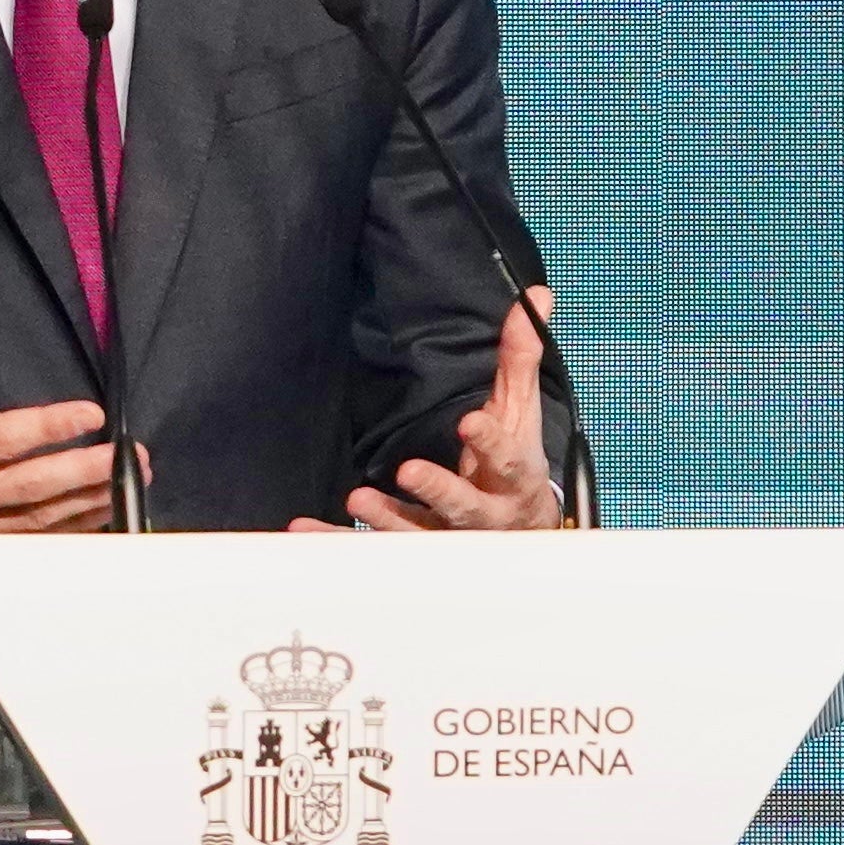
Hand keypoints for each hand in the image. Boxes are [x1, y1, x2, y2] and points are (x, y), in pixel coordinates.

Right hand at [0, 273, 113, 597]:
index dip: (48, 428)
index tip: (91, 415)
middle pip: (29, 488)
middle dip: (85, 472)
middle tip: (131, 458)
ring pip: (29, 525)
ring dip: (80, 507)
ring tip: (123, 489)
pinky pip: (12, 552)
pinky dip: (54, 542)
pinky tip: (86, 528)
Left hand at [332, 290, 567, 531]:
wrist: (519, 530)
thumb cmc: (513, 464)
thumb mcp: (520, 412)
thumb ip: (520, 357)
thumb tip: (536, 297)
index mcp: (510, 476)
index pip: (504, 457)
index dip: (488, 441)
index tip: (469, 422)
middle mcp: (482, 512)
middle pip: (463, 504)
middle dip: (439, 488)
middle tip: (410, 470)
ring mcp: (447, 535)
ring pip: (420, 532)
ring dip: (389, 517)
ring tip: (359, 498)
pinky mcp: (415, 547)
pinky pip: (377, 547)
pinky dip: (342, 540)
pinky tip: (307, 529)